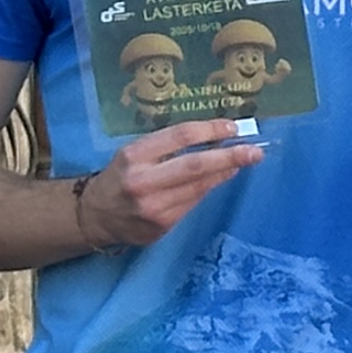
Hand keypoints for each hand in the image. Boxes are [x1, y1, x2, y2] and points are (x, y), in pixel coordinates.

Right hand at [74, 119, 264, 249]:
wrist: (96, 216)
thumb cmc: (120, 177)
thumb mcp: (134, 154)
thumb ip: (168, 147)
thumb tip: (214, 138)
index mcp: (134, 156)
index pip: (179, 137)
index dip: (210, 130)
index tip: (232, 127)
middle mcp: (142, 182)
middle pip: (195, 165)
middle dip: (230, 157)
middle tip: (255, 151)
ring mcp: (153, 207)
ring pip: (200, 187)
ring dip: (225, 172)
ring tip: (244, 161)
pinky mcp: (162, 225)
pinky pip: (194, 202)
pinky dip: (209, 188)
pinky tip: (219, 178)